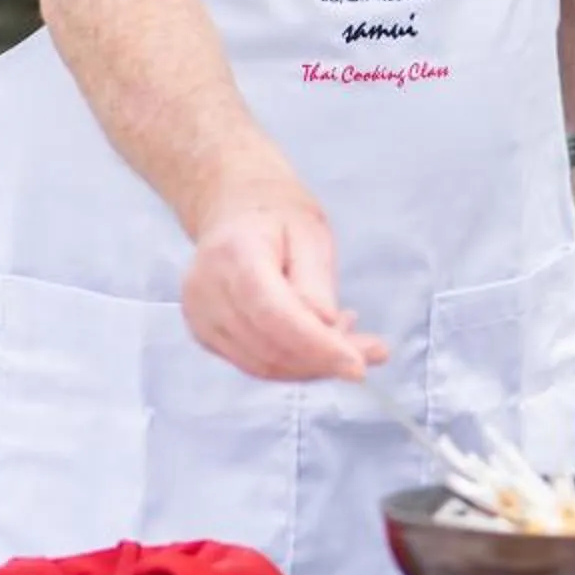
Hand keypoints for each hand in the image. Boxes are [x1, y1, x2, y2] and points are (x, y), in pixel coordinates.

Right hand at [181, 192, 385, 383]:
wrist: (234, 209)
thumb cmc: (278, 214)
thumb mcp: (310, 232)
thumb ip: (315, 282)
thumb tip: (325, 327)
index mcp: (235, 253)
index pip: (273, 313)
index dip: (316, 345)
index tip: (358, 366)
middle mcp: (207, 291)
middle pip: (270, 347)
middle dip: (325, 360)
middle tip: (374, 352)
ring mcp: (200, 317)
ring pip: (263, 365)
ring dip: (314, 366)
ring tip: (352, 340)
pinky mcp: (205, 334)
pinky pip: (255, 363)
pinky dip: (295, 363)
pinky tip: (322, 340)